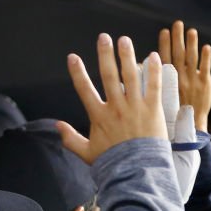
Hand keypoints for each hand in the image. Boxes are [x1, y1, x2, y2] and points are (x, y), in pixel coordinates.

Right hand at [58, 34, 167, 163]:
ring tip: (124, 40)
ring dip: (127, 56)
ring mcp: (135, 107)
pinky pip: (154, 86)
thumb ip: (71, 139)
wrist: (137, 173)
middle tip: (104, 38)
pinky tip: (153, 56)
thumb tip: (57, 127)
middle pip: (109, 75)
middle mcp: (116, 107)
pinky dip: (154, 71)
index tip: (72, 57)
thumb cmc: (113, 164)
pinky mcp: (153, 110)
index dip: (78, 72)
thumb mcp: (88, 153)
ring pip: (131, 76)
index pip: (84, 89)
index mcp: (99, 116)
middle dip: (105, 54)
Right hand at [159, 21, 210, 131]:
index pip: (165, 58)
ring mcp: (192, 81)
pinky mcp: (204, 84)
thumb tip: (138, 67)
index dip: (165, 44)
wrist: (189, 127)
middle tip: (177, 23)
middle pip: (178, 54)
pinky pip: (205, 68)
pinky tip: (206, 46)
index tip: (164, 31)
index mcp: (167, 81)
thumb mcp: (157, 99)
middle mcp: (179, 79)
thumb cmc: (172, 114)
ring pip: (192, 58)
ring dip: (191, 44)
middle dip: (177, 38)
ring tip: (191, 31)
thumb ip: (149, 81)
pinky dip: (206, 57)